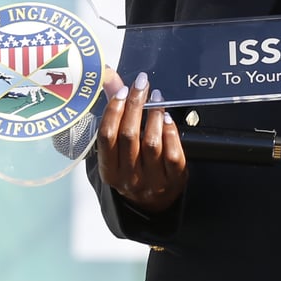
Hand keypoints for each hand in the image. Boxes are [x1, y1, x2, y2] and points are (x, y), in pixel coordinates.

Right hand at [95, 68, 186, 213]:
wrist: (152, 204)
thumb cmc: (131, 169)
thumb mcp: (117, 147)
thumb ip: (113, 111)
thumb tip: (109, 76)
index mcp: (109, 170)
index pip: (106, 137)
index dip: (114, 110)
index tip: (123, 91)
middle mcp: (128, 177)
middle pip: (129, 136)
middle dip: (135, 105)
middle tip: (142, 85)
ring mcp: (152, 180)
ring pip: (151, 143)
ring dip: (154, 115)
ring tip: (157, 98)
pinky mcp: (173, 179)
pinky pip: (173, 153)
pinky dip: (170, 132)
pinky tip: (168, 118)